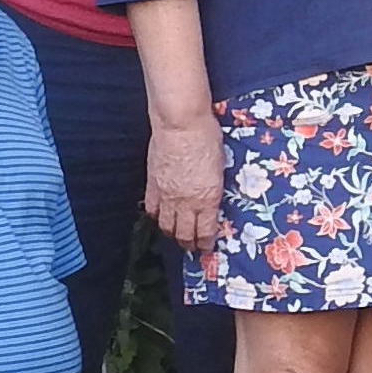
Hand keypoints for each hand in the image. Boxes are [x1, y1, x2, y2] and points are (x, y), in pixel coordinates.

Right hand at [145, 115, 223, 258]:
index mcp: (208, 198)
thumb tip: (211, 198)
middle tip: (191, 247)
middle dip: (188, 244)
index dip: (205, 244)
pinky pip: (152, 209)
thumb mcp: (220, 167)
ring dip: (171, 234)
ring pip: (166, 226)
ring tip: (176, 236)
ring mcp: (167, 195)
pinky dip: (155, 217)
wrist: (181, 125)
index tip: (207, 248)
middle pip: (184, 233)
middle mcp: (186, 202)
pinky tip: (160, 217)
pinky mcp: (152, 185)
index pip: (204, 232)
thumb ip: (214, 187)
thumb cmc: (208, 138)